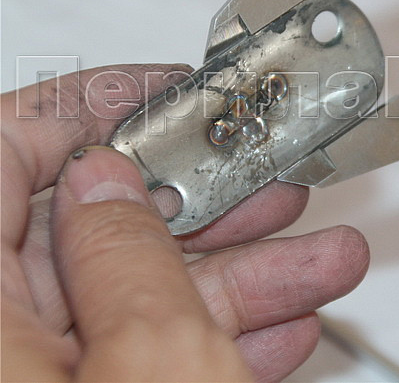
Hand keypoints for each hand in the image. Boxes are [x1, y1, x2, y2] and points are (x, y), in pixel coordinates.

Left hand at [1, 65, 369, 380]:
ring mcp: (39, 376)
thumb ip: (127, 257)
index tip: (167, 93)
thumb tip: (113, 182)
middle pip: (83, 229)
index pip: (4, 150)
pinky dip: (214, 338)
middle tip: (263, 182)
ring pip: (128, 301)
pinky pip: (141, 358)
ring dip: (236, 276)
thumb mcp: (152, 360)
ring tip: (318, 258)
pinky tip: (282, 326)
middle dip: (200, 203)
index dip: (91, 108)